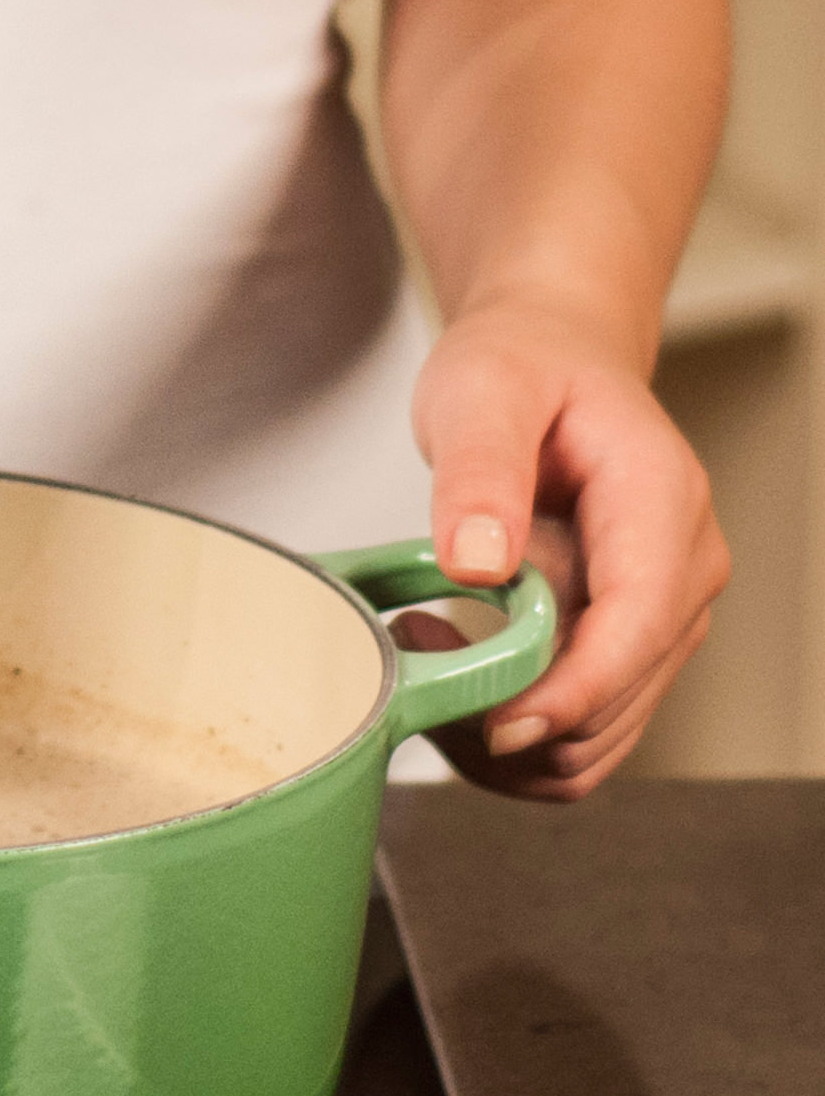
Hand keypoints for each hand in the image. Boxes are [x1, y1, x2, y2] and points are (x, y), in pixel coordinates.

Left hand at [397, 300, 729, 799]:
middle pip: (617, 700)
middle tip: (413, 650)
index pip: (639, 627)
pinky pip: (578, 732)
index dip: (571, 693)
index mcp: (660, 504)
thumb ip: (479, 472)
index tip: (494, 723)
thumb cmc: (521, 367)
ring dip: (504, 733)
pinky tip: (454, 668)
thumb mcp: (481, 393)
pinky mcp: (626, 647)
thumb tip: (479, 563)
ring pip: (596, 737)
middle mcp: (681, 572)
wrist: (552, 357)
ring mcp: (660, 617)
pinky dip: (511, 731)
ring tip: (426, 649)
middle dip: (514, 715)